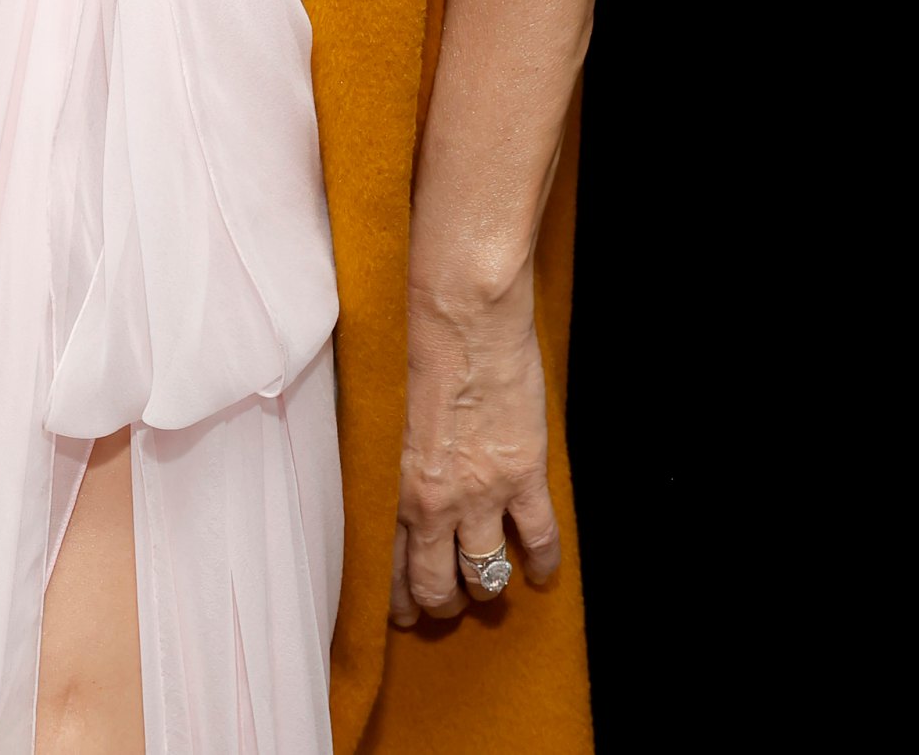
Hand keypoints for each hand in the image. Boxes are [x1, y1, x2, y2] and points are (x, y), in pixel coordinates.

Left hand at [388, 273, 562, 626]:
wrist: (460, 312)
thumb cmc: (409, 343)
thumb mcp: (376, 410)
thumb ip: (382, 458)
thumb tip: (382, 482)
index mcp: (386, 485)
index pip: (385, 568)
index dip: (397, 598)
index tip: (403, 606)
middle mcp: (430, 503)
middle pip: (435, 586)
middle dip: (440, 604)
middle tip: (445, 605)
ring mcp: (480, 495)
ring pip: (485, 575)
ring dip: (486, 588)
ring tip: (488, 586)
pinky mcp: (523, 476)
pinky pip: (539, 540)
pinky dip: (542, 564)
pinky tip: (540, 572)